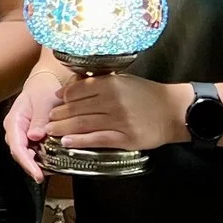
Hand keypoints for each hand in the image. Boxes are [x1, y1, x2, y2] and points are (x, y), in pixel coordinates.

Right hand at [3, 71, 60, 182]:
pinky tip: (53, 163)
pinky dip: (42, 159)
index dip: (26, 162)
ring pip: (27, 155)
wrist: (44, 84)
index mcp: (14, 121)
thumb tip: (35, 136)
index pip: (17, 146)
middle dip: (32, 166)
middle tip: (45, 176)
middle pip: (20, 154)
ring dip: (38, 164)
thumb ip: (39, 118)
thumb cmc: (42, 90)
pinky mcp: (31, 139)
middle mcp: (15, 131)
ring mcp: (22, 136)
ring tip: (52, 171)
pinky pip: (34, 152)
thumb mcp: (44, 100)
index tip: (37, 174)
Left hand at [45, 73, 185, 156]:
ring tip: (51, 130)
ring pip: (83, 124)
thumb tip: (74, 87)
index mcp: (112, 84)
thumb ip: (102, 83)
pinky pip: (97, 139)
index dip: (64, 96)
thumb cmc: (147, 94)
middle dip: (59, 115)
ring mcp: (119, 121)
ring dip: (63, 128)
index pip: (79, 90)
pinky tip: (67, 142)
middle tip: (48, 119)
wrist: (173, 111)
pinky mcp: (125, 138)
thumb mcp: (125, 80)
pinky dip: (79, 141)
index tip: (56, 100)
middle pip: (77, 108)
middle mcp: (113, 101)